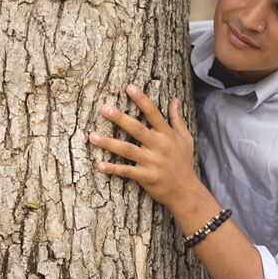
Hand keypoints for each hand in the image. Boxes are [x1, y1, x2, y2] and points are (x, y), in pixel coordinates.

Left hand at [89, 84, 199, 212]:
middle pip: (136, 129)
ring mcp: (152, 162)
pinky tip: (99, 165)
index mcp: (167, 134)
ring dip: (108, 143)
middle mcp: (159, 146)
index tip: (129, 87)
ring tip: (91, 136)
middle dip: (119, 118)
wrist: (186, 191)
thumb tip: (174, 100)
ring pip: (127, 150)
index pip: (153, 113)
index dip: (141, 99)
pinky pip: (127, 171)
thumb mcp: (185, 139)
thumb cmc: (183, 162)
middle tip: (104, 107)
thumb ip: (177, 119)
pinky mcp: (146, 177)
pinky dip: (113, 169)